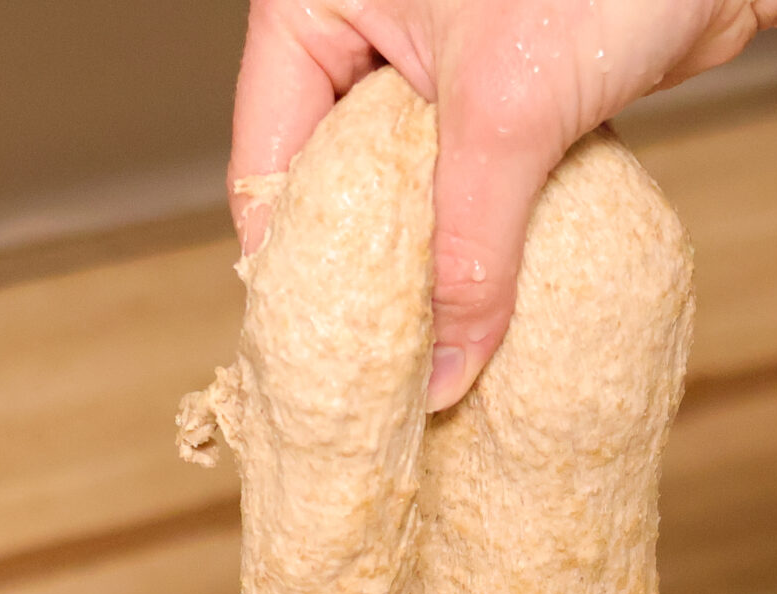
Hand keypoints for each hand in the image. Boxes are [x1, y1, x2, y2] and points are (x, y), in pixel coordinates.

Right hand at [229, 0, 770, 408]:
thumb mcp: (508, 117)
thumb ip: (469, 248)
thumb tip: (444, 373)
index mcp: (316, 0)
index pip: (268, 151)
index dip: (291, 259)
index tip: (316, 352)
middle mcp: (364, 21)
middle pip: (331, 177)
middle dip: (361, 270)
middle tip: (374, 367)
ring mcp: (430, 54)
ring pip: (405, 186)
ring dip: (427, 262)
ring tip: (431, 353)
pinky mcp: (500, 85)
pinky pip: (467, 180)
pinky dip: (478, 236)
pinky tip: (488, 302)